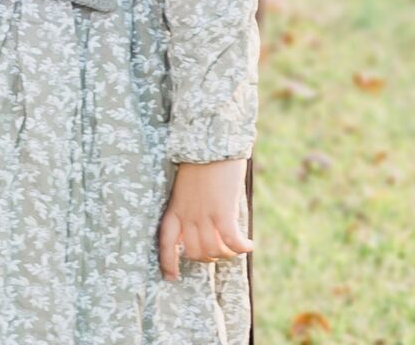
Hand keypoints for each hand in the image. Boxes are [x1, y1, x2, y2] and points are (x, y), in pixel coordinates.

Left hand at [158, 158, 251, 277]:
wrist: (212, 138)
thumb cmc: (202, 158)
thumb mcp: (188, 183)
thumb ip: (192, 203)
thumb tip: (205, 222)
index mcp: (176, 206)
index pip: (165, 240)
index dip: (168, 261)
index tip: (172, 277)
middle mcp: (188, 213)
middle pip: (194, 251)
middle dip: (207, 257)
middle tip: (219, 251)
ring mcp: (204, 213)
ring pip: (212, 249)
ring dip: (225, 254)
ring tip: (235, 247)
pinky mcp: (222, 210)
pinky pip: (231, 240)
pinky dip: (241, 247)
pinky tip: (249, 245)